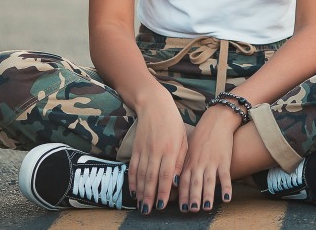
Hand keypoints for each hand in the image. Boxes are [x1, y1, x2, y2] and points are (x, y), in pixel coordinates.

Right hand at [128, 88, 187, 214]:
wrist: (154, 105)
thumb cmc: (173, 123)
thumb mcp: (183, 139)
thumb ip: (180, 160)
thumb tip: (176, 181)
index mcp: (171, 149)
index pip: (166, 174)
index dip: (163, 191)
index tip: (161, 205)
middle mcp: (156, 151)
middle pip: (151, 177)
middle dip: (149, 196)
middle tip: (148, 211)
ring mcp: (144, 150)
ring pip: (141, 174)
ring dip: (140, 191)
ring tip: (141, 205)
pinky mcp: (135, 148)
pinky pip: (133, 167)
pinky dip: (132, 180)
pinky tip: (133, 191)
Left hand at [179, 104, 240, 211]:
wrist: (216, 121)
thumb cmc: (201, 137)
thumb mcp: (188, 150)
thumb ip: (183, 166)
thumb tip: (175, 182)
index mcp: (189, 162)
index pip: (183, 182)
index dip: (182, 195)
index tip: (181, 208)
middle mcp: (198, 163)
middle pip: (194, 183)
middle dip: (192, 198)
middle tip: (191, 210)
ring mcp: (211, 162)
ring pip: (208, 181)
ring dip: (207, 195)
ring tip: (206, 208)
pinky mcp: (224, 160)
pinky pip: (225, 176)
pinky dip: (226, 187)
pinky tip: (226, 198)